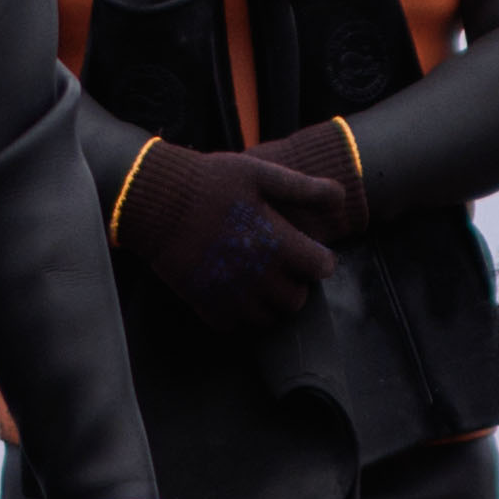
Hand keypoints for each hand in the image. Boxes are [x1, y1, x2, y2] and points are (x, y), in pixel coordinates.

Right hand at [111, 140, 358, 336]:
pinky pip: (236, 326)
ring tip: (259, 279)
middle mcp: (259, 276)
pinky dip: (240, 314)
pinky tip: (235, 289)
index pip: (322, 268)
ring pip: (268, 318)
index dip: (319, 259)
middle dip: (296, 284)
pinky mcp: (207, 305)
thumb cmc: (210, 183)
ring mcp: (232, 295)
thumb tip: (342, 199)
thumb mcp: (261, 173)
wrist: (156, 200)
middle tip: (282, 266)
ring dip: (270, 302)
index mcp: (278, 243)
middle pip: (297, 300)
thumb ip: (305, 189)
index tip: (308, 250)